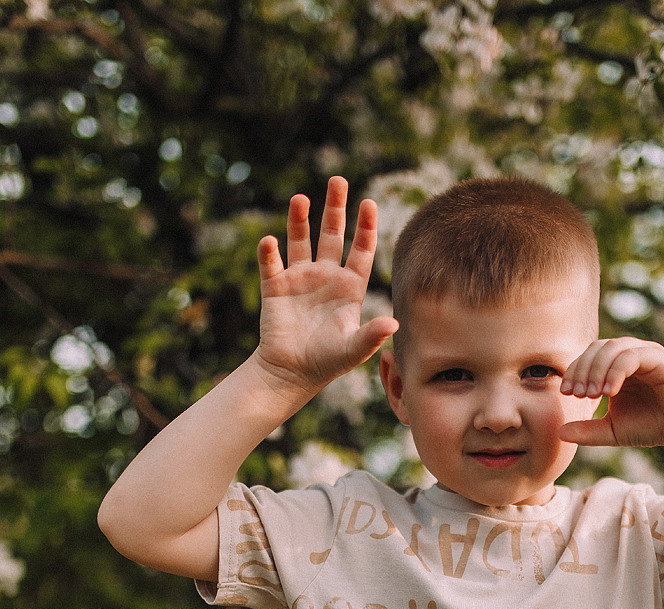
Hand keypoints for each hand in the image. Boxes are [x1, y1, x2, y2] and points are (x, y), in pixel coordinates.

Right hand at [254, 176, 397, 397]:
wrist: (291, 373)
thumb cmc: (326, 362)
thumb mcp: (352, 350)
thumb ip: (371, 335)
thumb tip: (394, 323)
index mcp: (349, 287)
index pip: (360, 250)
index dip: (365, 227)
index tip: (368, 202)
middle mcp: (326, 276)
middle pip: (331, 234)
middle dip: (334, 208)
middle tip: (337, 180)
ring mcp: (299, 279)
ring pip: (300, 240)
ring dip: (299, 220)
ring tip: (301, 199)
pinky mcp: (275, 287)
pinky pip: (270, 263)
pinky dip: (268, 252)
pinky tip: (269, 241)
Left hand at [558, 337, 663, 451]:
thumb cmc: (652, 426)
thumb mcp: (613, 431)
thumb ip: (588, 431)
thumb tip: (559, 432)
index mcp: (616, 367)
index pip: (588, 357)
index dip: (574, 371)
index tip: (568, 393)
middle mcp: (630, 355)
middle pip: (597, 348)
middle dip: (582, 369)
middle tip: (577, 394)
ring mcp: (646, 354)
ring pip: (613, 348)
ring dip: (596, 369)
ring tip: (592, 395)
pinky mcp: (661, 359)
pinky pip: (633, 356)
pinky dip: (616, 371)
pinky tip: (610, 392)